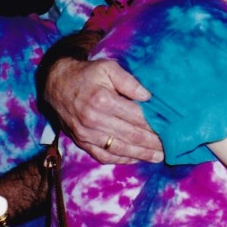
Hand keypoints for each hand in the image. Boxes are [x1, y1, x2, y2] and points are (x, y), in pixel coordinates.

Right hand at [45, 57, 163, 163]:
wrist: (56, 84)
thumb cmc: (86, 74)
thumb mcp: (108, 68)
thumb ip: (129, 81)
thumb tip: (148, 97)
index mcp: (103, 100)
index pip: (136, 117)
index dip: (155, 125)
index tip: (170, 130)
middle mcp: (94, 120)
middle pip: (131, 135)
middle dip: (153, 143)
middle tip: (170, 147)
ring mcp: (86, 134)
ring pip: (119, 149)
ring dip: (141, 155)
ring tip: (158, 156)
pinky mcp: (81, 141)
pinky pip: (104, 156)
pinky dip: (121, 159)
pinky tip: (136, 158)